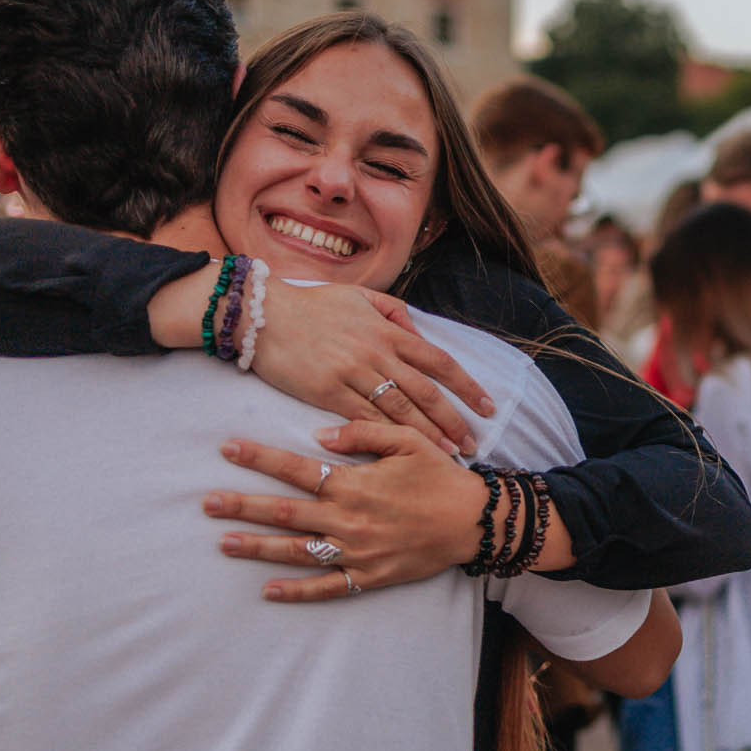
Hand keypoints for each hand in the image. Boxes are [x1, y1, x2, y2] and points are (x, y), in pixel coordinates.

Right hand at [169, 272, 491, 453]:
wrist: (263, 315)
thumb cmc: (311, 305)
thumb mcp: (359, 296)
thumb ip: (393, 311)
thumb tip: (418, 331)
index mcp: (388, 330)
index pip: (440, 361)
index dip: (468, 386)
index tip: (487, 407)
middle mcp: (377, 352)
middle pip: (427, 392)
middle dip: (454, 420)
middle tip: (474, 443)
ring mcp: (354, 373)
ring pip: (401, 411)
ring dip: (428, 435)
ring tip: (449, 454)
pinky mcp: (329, 393)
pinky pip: (365, 420)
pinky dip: (388, 439)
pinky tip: (404, 455)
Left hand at [204, 427, 489, 601]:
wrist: (473, 521)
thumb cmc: (440, 476)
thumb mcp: (408, 441)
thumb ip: (362, 433)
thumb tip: (318, 436)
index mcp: (354, 483)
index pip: (295, 468)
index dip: (259, 458)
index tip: (227, 449)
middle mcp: (348, 519)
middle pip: (284, 512)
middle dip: (243, 506)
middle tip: (208, 504)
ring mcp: (356, 551)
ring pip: (296, 550)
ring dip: (257, 547)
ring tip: (224, 542)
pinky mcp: (368, 576)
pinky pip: (326, 588)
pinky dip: (296, 592)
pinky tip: (267, 591)